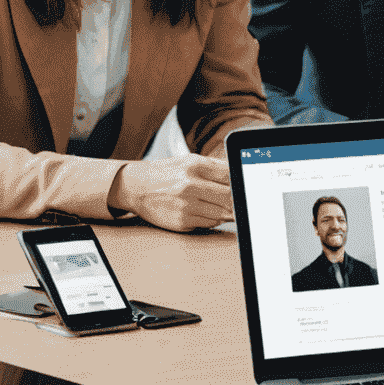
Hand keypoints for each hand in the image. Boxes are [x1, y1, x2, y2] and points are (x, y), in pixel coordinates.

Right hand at [111, 155, 233, 231]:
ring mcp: (185, 205)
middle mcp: (190, 184)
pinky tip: (208, 212)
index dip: (241, 184)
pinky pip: (209, 223)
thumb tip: (239, 176)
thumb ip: (215, 168)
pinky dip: (213, 219)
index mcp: (195, 166)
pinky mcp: (182, 221)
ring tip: (225, 208)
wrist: (135, 186)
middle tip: (244, 203)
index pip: (230, 177)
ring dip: (227, 212)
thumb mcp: (189, 161)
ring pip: (221, 213)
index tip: (248, 189)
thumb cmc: (166, 172)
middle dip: (237, 201)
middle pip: (229, 197)